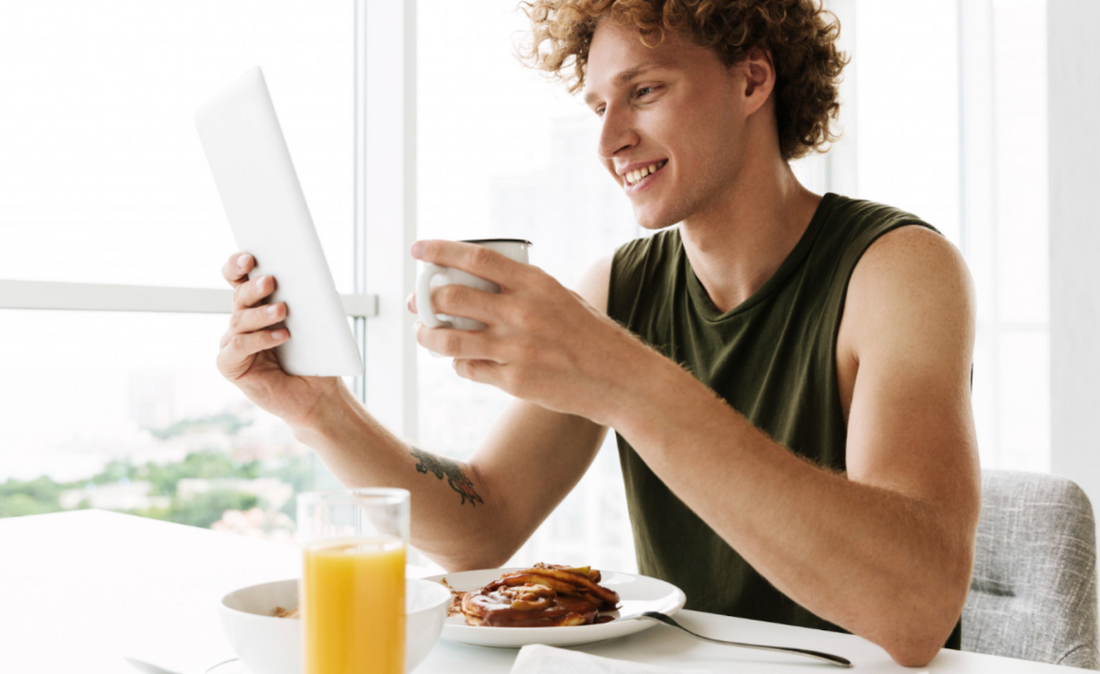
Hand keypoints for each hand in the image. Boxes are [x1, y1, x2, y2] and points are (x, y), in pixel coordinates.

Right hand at [216, 252, 342, 429]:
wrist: (318, 394)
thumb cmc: (316, 356)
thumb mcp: (314, 322)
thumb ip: (303, 299)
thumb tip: (304, 276)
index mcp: (256, 305)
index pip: (238, 278)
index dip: (237, 265)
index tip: (249, 256)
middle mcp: (240, 321)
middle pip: (239, 296)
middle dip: (254, 286)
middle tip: (271, 280)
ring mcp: (232, 343)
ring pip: (240, 320)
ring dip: (262, 314)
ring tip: (283, 310)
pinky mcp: (230, 366)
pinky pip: (239, 347)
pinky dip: (260, 339)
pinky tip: (282, 336)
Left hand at [409, 240, 649, 424]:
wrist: (620, 379)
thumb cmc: (592, 335)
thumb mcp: (562, 297)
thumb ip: (525, 289)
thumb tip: (481, 284)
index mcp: (535, 284)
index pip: (476, 259)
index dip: (440, 250)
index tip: (419, 249)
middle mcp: (522, 313)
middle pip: (451, 297)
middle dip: (425, 298)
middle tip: (419, 300)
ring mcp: (515, 348)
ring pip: (449, 340)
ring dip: (427, 336)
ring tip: (423, 334)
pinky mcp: (513, 381)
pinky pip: (468, 368)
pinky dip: (457, 363)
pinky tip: (460, 360)